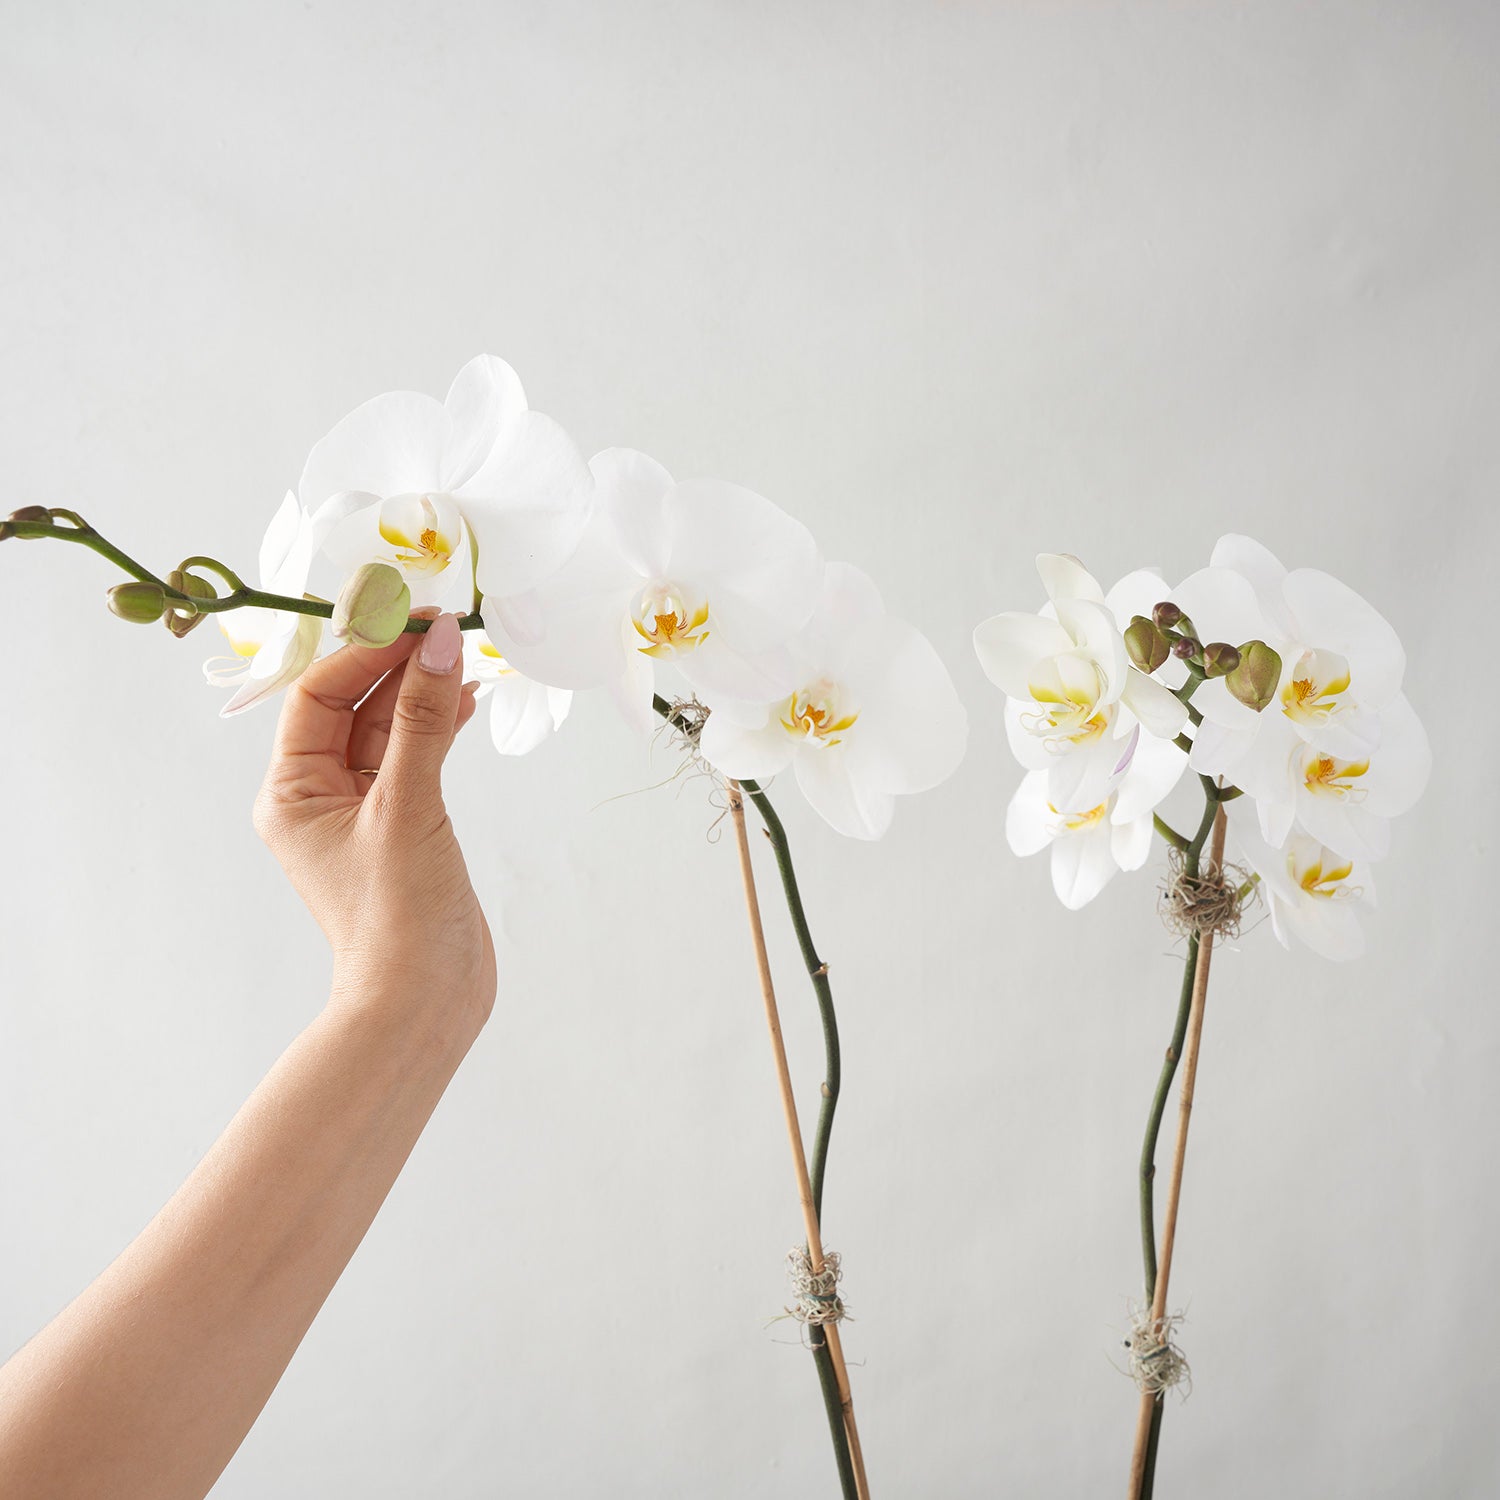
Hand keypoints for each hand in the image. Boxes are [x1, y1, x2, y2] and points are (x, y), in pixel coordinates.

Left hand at [252, 612, 495, 1028]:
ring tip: (464, 655)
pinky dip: (439, 726)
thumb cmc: (397, 916)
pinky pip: (414, 758)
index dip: (364, 650)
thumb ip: (424, 718)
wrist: (425, 1003)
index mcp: (291, 792)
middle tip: (446, 626)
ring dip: (422, 690)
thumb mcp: (407, 805)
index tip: (416, 619)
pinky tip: (467, 700)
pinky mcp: (402, 827)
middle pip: (352, 705)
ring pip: (388, 729)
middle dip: (396, 662)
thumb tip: (441, 642)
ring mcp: (362, 813)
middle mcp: (318, 797)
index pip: (319, 695)